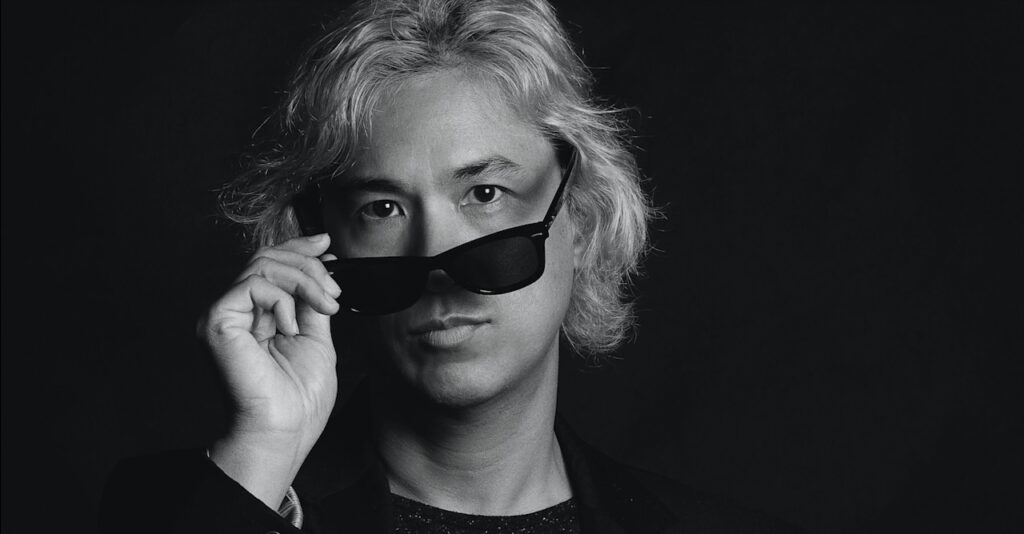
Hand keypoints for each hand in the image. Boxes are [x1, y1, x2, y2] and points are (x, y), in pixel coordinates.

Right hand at [197, 233, 341, 507]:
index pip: (269, 265)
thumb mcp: (315, 337)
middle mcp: (234, 312)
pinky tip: (290, 327)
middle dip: (309, 266)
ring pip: (262, 266)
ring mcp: (222, 315)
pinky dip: (282, 299)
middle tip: (334, 293)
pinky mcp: (216, 322)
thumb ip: (312, 302)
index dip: (298, 247)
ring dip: (305, 280)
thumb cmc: (297, 400)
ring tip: (326, 306)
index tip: (327, 244)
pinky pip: (252, 285)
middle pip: (266, 258)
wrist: (283, 432)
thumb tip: (322, 267)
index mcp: (254, 315)